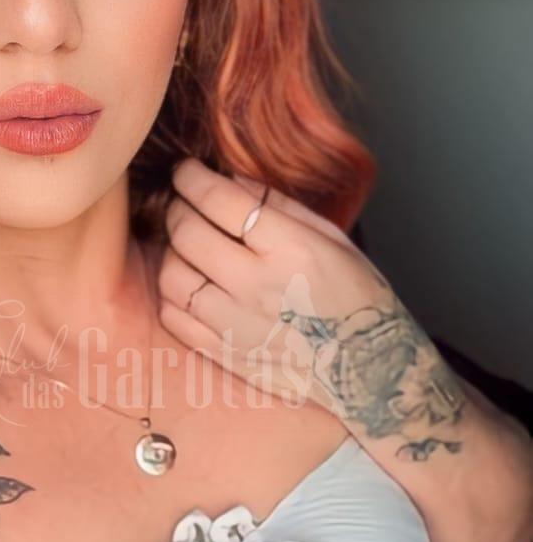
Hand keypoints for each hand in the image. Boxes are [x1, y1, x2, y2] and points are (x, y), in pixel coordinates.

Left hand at [157, 157, 436, 422]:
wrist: (370, 371)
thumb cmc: (357, 297)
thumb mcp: (333, 239)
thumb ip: (279, 206)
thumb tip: (230, 178)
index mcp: (290, 250)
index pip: (221, 201)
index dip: (193, 178)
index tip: (185, 170)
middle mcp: (258, 287)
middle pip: (188, 234)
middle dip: (176, 208)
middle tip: (182, 202)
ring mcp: (236, 325)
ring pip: (172, 277)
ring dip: (170, 252)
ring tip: (185, 245)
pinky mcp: (225, 355)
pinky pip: (174, 318)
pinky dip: (171, 295)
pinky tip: (189, 283)